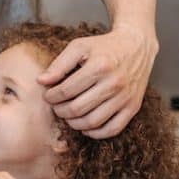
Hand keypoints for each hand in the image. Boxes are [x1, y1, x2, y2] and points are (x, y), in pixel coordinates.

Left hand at [39, 24, 157, 138]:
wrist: (137, 46)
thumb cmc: (104, 47)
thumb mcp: (80, 47)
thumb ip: (59, 64)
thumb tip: (41, 81)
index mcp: (99, 66)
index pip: (66, 91)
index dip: (51, 96)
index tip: (48, 95)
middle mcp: (114, 83)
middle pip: (77, 109)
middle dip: (60, 111)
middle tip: (56, 106)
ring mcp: (125, 97)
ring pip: (93, 122)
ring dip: (74, 123)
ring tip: (68, 115)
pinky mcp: (133, 107)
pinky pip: (112, 129)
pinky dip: (95, 133)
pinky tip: (85, 125)